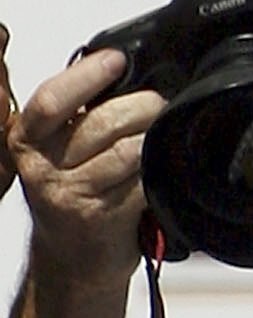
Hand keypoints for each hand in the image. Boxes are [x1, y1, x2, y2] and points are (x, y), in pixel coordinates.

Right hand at [4, 43, 161, 284]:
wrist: (71, 256)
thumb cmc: (72, 189)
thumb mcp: (59, 147)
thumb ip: (79, 111)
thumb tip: (122, 66)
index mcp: (28, 139)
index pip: (52, 101)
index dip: (87, 76)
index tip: (117, 60)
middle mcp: (43, 168)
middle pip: (103, 121)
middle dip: (143, 104)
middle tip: (158, 103)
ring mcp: (70, 196)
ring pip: (129, 149)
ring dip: (154, 137)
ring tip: (159, 135)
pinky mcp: (102, 219)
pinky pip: (143, 180)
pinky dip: (159, 170)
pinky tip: (159, 169)